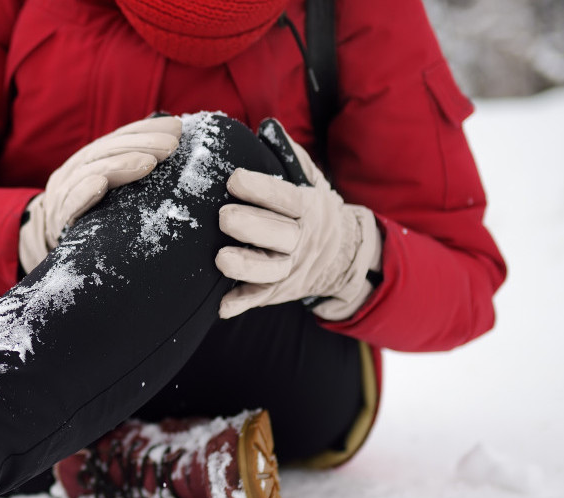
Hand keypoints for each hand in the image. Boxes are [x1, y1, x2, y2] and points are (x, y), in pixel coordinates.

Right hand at [19, 115, 182, 273]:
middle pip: (107, 150)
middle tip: (171, 146)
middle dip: (141, 144)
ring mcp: (64, 193)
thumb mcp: (108, 189)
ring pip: (90, 171)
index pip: (118, 138)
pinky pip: (70, 204)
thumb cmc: (88, 215)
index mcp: (90, 160)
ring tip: (149, 163)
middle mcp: (75, 170)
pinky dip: (84, 192)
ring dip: (121, 164)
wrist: (45, 240)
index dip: (146, 129)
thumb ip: (129, 173)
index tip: (176, 127)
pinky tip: (101, 184)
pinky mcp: (58, 219)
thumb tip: (171, 154)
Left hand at [215, 119, 381, 320]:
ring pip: (271, 271)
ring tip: (221, 260)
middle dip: (251, 226)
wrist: (343, 256)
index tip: (234, 179)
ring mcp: (291, 268)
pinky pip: (260, 298)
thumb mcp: (311, 182)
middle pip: (280, 236)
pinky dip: (241, 303)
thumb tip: (268, 126)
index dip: (262, 189)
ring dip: (246, 267)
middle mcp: (302, 240)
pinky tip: (222, 306)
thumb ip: (290, 156)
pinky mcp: (278, 291)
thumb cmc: (314, 211)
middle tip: (223, 217)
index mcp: (308, 209)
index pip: (286, 198)